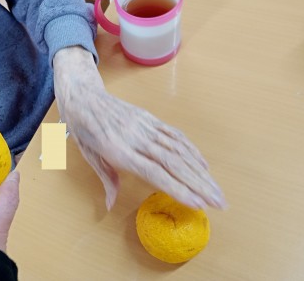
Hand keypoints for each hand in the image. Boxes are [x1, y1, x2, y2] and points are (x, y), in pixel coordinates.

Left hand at [52, 46, 226, 210]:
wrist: (85, 97)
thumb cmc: (84, 129)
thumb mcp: (88, 156)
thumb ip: (106, 179)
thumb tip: (110, 206)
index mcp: (119, 150)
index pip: (154, 173)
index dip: (177, 188)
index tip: (197, 203)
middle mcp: (136, 138)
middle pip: (173, 163)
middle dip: (199, 185)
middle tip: (219, 203)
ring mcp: (146, 127)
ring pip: (179, 150)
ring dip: (201, 172)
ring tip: (217, 190)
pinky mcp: (151, 119)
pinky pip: (175, 135)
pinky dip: (192, 150)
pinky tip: (204, 165)